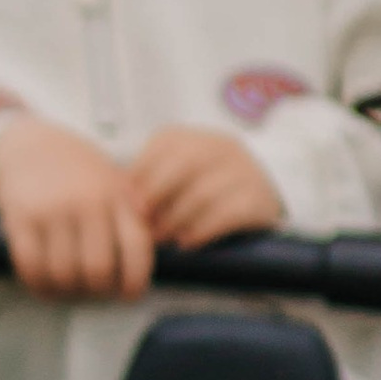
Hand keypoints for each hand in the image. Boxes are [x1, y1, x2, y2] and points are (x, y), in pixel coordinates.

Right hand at [0, 117, 152, 298]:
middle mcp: (87, 202)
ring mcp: (53, 210)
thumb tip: (143, 266)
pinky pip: (31, 266)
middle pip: (97, 270)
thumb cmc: (78, 173)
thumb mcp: (112, 183)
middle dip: (95, 291)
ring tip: (67, 288)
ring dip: (65, 291)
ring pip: (63, 274)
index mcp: (117, 196)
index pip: (136, 248)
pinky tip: (43, 284)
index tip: (127, 294)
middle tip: (91, 290)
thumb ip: (130, 217)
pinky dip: (38, 285)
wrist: (30, 144)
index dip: (135, 282)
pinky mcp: (20, 217)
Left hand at [128, 126, 282, 251]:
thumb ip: (149, 183)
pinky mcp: (260, 198)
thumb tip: (120, 202)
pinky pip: (227, 214)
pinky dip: (202, 230)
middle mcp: (221, 146)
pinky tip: (187, 242)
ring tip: (163, 238)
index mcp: (194, 137)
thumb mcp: (175, 177)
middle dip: (157, 197)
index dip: (141, 176)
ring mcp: (245, 170)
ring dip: (176, 219)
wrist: (258, 201)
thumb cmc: (202, 191)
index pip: (162, 146)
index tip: (128, 205)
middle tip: (144, 224)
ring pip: (203, 192)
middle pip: (183, 164)